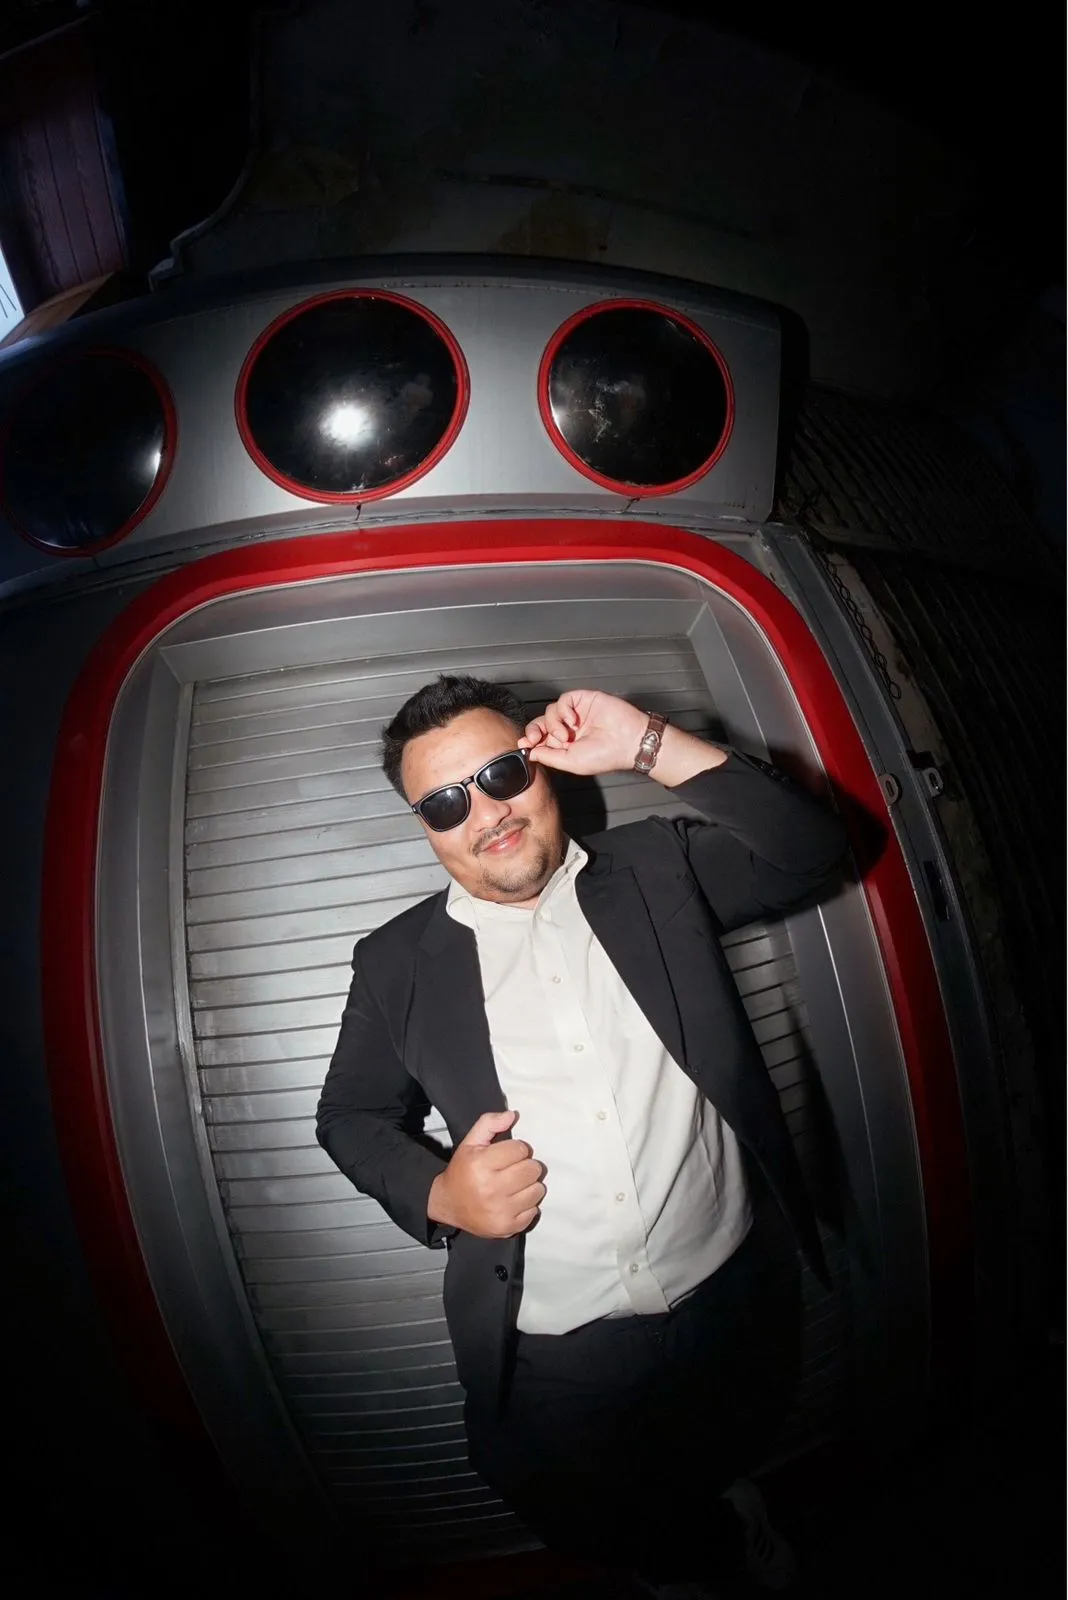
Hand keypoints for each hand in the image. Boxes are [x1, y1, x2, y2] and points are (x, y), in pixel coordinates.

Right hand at [428, 1110, 545, 1238]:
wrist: (448, 1205)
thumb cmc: (462, 1171)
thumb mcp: (470, 1142)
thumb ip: (489, 1123)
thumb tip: (513, 1115)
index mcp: (481, 1164)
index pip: (520, 1150)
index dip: (516, 1150)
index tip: (507, 1155)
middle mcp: (491, 1189)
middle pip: (532, 1169)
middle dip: (526, 1166)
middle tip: (514, 1169)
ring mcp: (500, 1211)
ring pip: (537, 1190)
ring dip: (529, 1185)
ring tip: (515, 1185)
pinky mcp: (507, 1227)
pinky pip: (534, 1211)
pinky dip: (527, 1205)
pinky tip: (514, 1201)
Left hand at [519, 689, 646, 776]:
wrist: (628, 741)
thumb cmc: (606, 755)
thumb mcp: (571, 762)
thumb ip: (549, 757)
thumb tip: (530, 753)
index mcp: (567, 744)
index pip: (542, 739)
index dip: (531, 740)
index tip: (524, 744)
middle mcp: (570, 728)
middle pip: (542, 723)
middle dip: (535, 730)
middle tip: (533, 738)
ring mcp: (577, 713)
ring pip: (551, 711)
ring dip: (553, 724)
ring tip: (567, 734)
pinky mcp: (584, 700)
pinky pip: (564, 699)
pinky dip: (563, 710)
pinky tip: (573, 720)